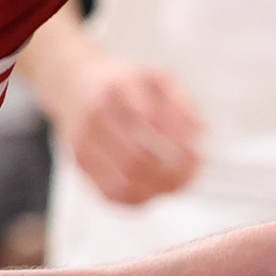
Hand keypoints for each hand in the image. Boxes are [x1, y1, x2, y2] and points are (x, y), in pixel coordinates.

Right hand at [64, 53, 204, 204]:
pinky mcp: (80, 163)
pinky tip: (158, 189)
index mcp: (116, 89)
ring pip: (125, 183)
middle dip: (173, 172)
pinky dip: (141, 197)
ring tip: (180, 183)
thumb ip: (180, 100)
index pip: (153, 122)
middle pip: (137, 158)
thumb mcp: (155, 78)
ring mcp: (82, 142)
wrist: (74, 83)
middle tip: (194, 172)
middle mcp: (95, 116)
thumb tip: (201, 130)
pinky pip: (112, 194)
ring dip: (158, 189)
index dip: (180, 144)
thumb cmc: (125, 85)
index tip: (199, 152)